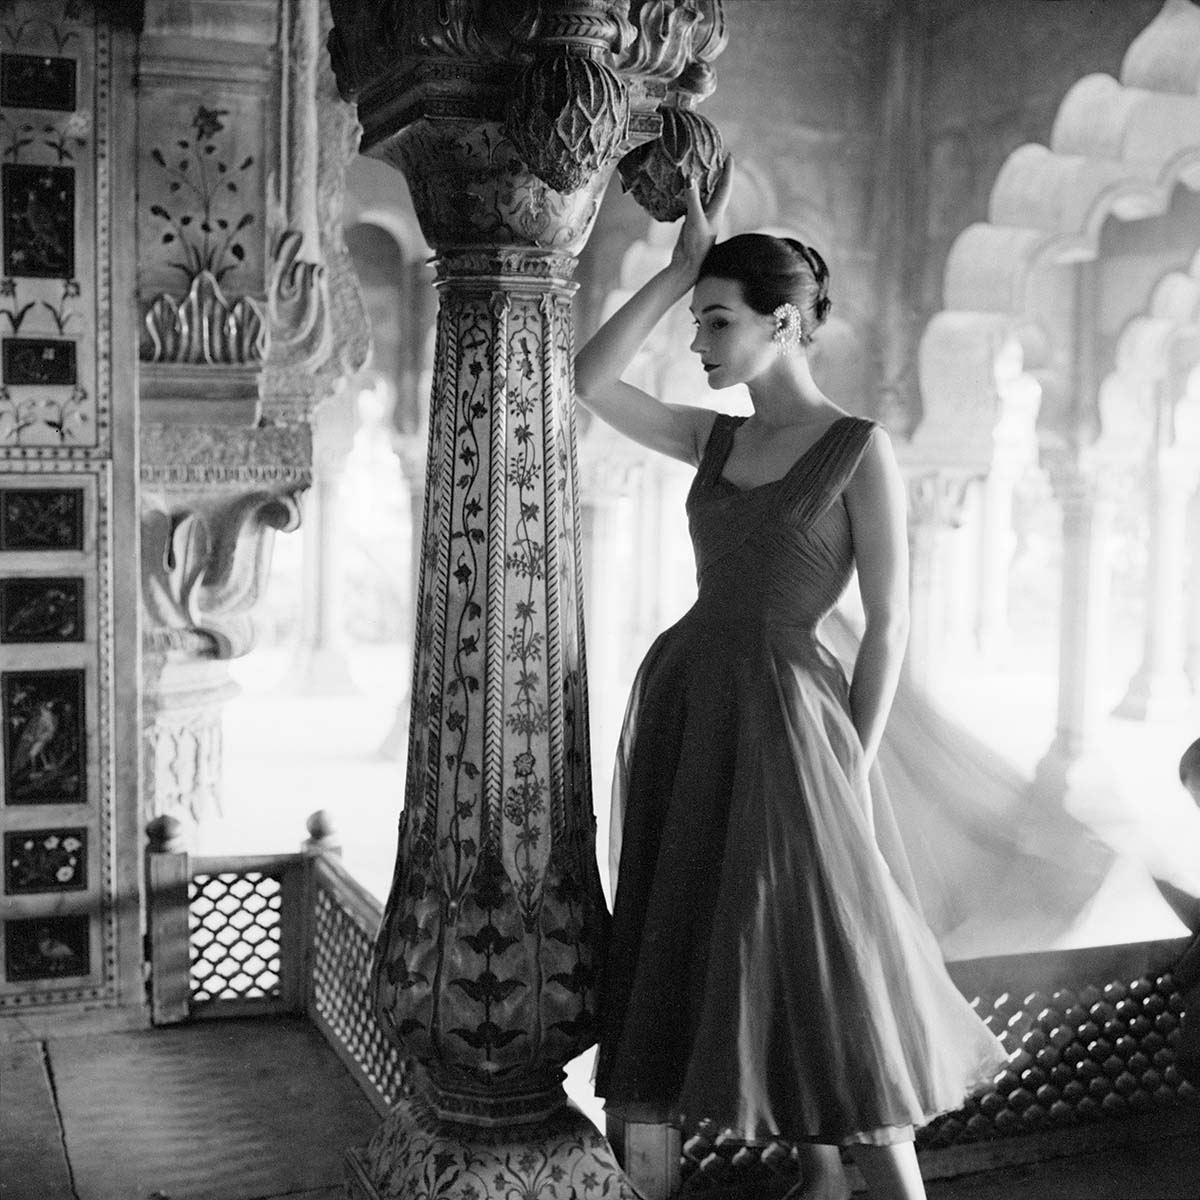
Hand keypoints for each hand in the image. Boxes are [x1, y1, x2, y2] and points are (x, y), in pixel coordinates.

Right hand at [669, 154, 733, 279]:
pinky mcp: (691, 222)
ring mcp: (701, 218)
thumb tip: (690, 178)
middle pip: (717, 189)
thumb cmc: (696, 246)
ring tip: (702, 168)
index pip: (725, 187)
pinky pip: (693, 203)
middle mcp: (711, 213)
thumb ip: (693, 199)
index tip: (729, 156)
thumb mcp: (695, 220)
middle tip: (716, 157)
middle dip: (718, 174)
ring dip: (705, 183)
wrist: (687, 265)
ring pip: (705, 195)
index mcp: (717, 212)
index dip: (728, 171)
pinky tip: (686, 189)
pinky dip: (691, 194)